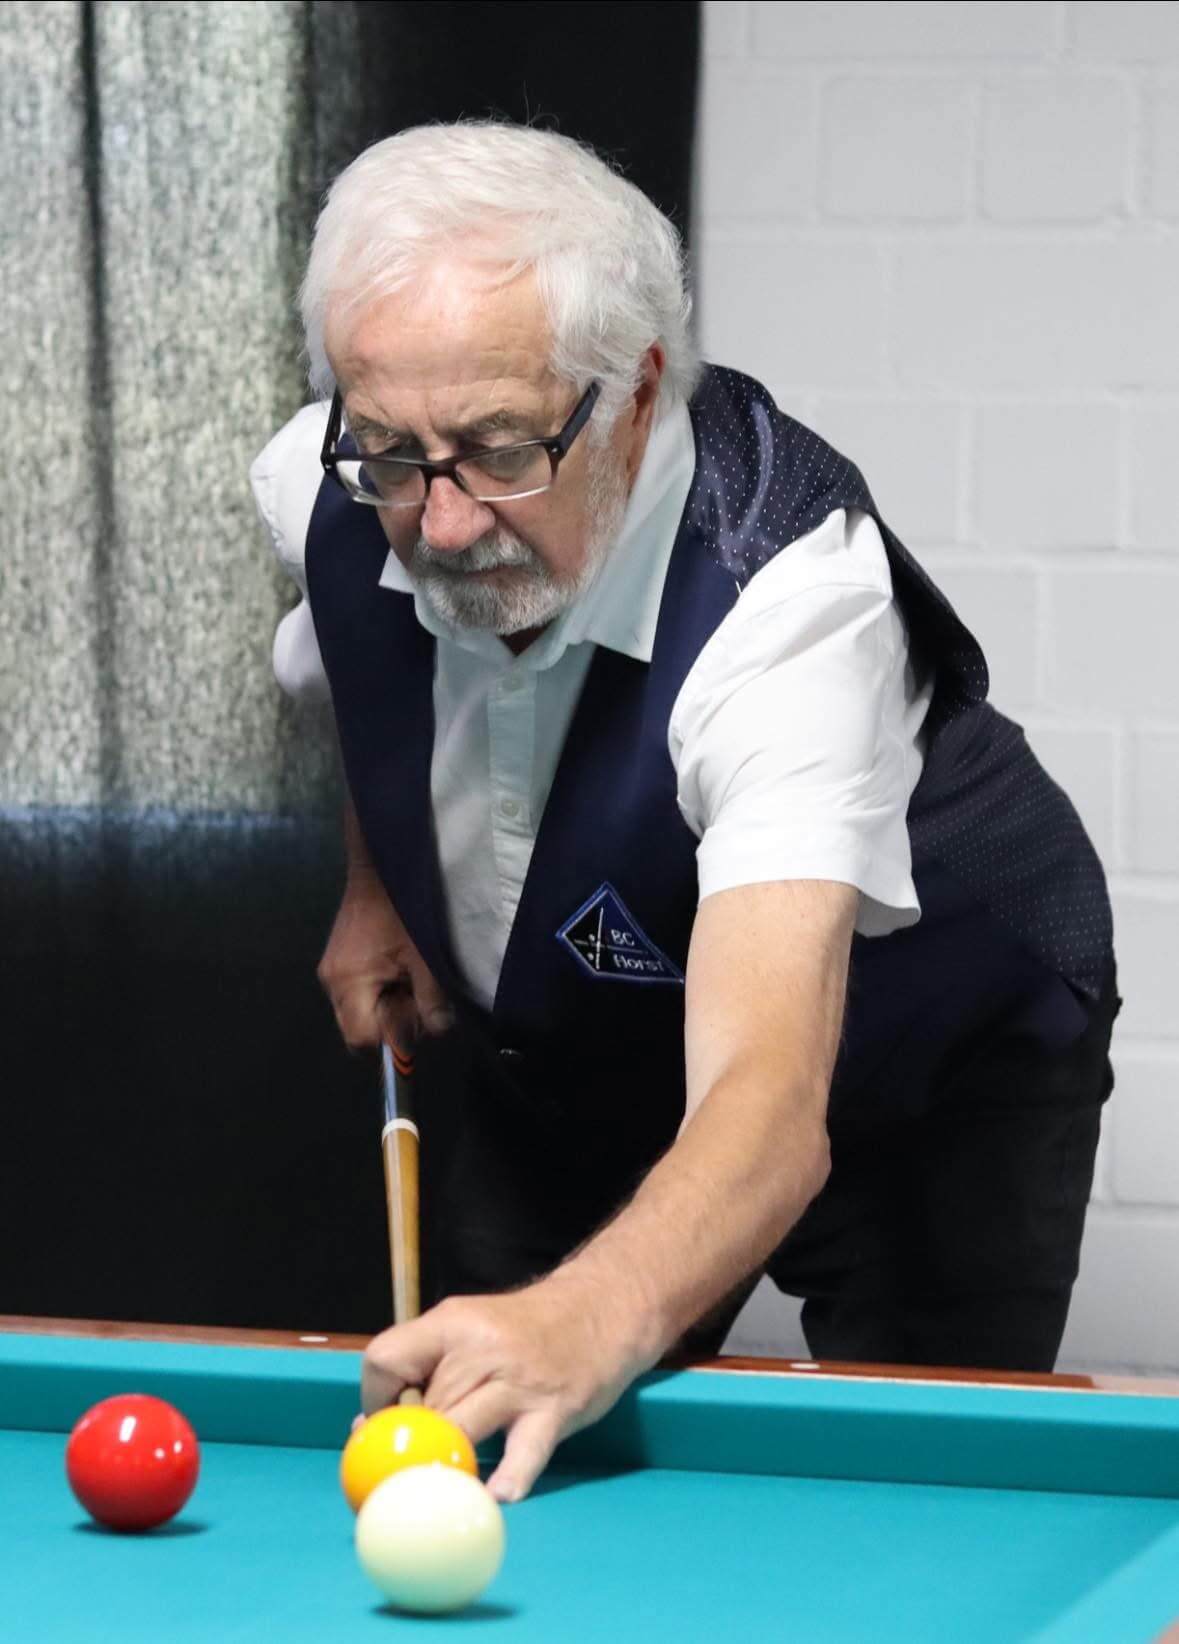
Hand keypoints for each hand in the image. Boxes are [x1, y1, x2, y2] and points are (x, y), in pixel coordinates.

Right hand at [318, 878, 452, 1053]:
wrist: (380, 866)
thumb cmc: (402, 909)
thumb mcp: (424, 956)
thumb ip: (431, 999)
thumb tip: (438, 1030)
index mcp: (349, 983)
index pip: (362, 1037)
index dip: (393, 1036)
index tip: (416, 1014)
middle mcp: (332, 982)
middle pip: (357, 1028)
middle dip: (390, 1023)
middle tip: (416, 996)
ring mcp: (332, 970)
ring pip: (358, 1011)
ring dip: (387, 1006)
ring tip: (409, 978)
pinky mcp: (338, 960)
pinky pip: (357, 992)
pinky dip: (379, 990)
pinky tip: (398, 969)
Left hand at [360, 1278, 658, 1501]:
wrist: (603, 1306)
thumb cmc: (526, 1330)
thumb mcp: (473, 1328)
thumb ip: (427, 1367)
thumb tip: (367, 1426)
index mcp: (453, 1321)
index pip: (385, 1359)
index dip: (375, 1401)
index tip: (388, 1423)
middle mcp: (482, 1346)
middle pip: (421, 1406)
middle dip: (412, 1443)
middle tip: (412, 1465)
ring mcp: (520, 1380)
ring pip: (458, 1430)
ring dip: (443, 1464)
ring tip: (439, 1487)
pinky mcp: (554, 1410)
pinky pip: (524, 1451)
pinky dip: (509, 1477)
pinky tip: (497, 1495)